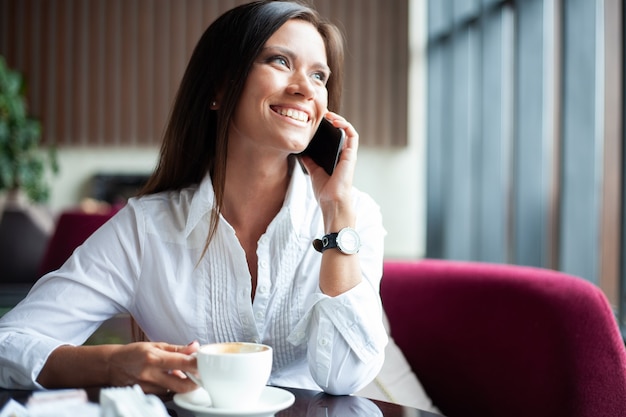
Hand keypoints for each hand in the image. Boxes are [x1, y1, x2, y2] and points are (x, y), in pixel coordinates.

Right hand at [107, 341, 198, 394]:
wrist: (112, 366)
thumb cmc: (134, 353)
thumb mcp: (156, 345)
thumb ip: (178, 349)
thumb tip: (196, 347)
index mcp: (154, 358)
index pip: (182, 363)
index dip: (197, 365)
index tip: (206, 364)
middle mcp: (150, 374)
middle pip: (181, 385)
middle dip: (195, 382)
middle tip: (200, 375)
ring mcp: (147, 387)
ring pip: (173, 390)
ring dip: (181, 384)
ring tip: (178, 374)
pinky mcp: (145, 395)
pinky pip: (165, 394)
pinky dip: (170, 388)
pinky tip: (167, 380)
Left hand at [300, 112, 357, 229]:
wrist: (332, 202)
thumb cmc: (325, 191)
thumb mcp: (313, 172)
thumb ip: (309, 161)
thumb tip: (301, 152)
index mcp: (336, 158)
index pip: (334, 138)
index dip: (327, 127)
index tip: (316, 120)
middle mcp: (344, 154)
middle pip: (340, 132)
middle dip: (332, 120)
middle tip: (320, 113)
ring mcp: (348, 154)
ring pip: (348, 130)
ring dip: (339, 120)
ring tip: (328, 115)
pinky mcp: (351, 155)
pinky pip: (352, 135)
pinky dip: (345, 125)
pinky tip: (335, 121)